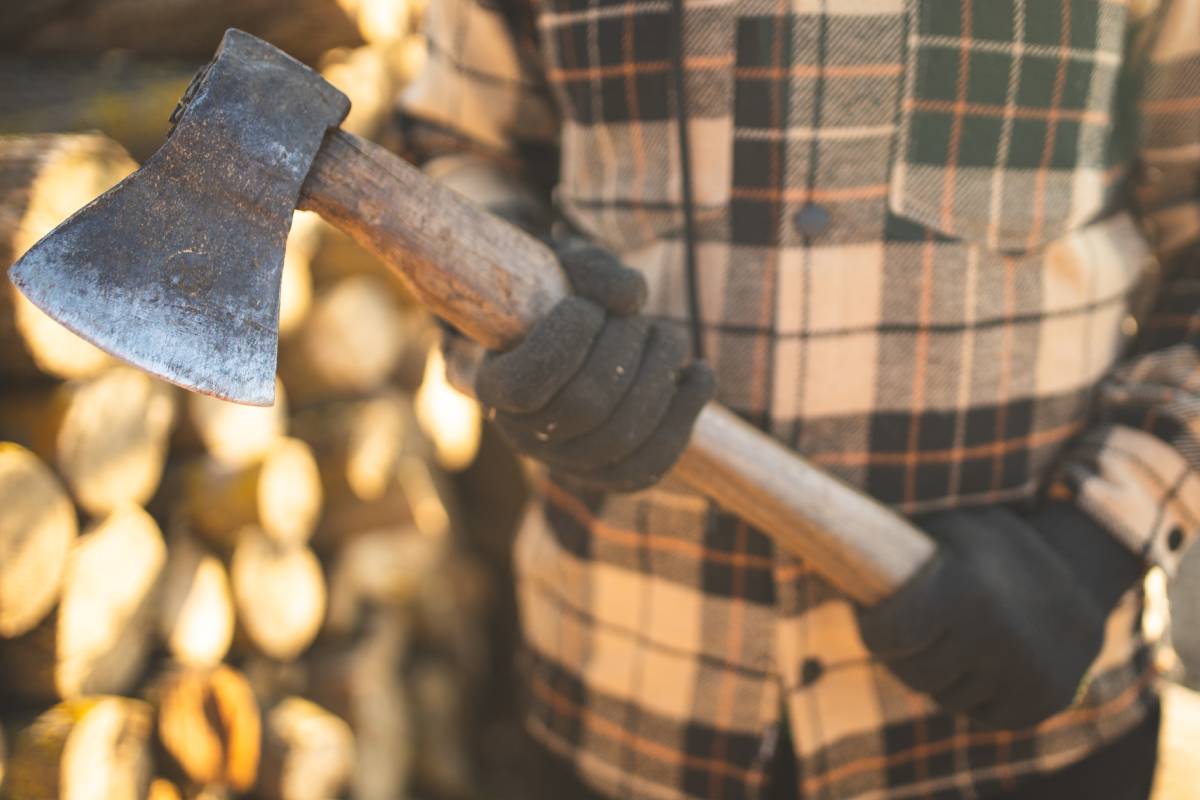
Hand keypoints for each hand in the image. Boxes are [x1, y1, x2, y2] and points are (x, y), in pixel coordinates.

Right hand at [475, 235, 714, 491]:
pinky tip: (699, 373)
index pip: (527, 384)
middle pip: (585, 406)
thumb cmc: (566, 296)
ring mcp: (567, 464)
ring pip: (623, 436)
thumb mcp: (569, 269)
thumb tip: (632, 297)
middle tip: (636, 319)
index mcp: (494, 386)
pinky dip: (687, 414)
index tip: (587, 307)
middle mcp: (523, 436)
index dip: (566, 339)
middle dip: (624, 349)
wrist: (579, 342)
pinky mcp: (611, 476)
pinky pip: (653, 462)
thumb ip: (594, 271)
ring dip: (659, 374)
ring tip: (666, 336)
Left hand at [855, 503, 1142, 728]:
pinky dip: (974, 691)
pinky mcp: (1042, 703)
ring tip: (956, 634)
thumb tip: (824, 534)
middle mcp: (999, 639)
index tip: (872, 614)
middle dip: (904, 651)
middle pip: (913, 671)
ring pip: (945, 695)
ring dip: (940, 671)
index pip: (887, 636)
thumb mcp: (951, 523)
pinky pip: (979, 713)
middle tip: (913, 625)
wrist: (1084, 570)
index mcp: (967, 592)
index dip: (873, 627)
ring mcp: (1025, 676)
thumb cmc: (994, 542)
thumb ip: (899, 536)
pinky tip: (986, 657)